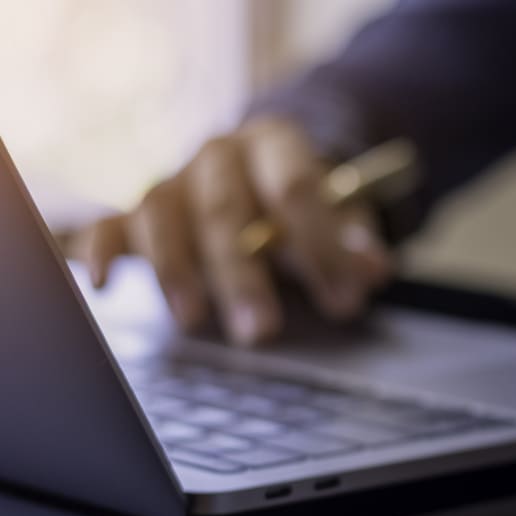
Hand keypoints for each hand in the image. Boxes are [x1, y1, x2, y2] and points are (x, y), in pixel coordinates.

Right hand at [72, 116, 391, 345]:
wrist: (263, 174)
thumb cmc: (304, 207)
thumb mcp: (343, 218)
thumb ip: (356, 243)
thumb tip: (373, 270)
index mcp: (277, 144)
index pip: (295, 189)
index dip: (321, 246)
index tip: (342, 301)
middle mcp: (219, 155)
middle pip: (225, 211)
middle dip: (243, 274)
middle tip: (261, 330)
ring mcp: (174, 179)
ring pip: (163, 215)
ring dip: (176, 270)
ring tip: (192, 320)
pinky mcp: (138, 210)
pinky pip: (109, 224)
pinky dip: (102, 251)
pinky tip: (105, 285)